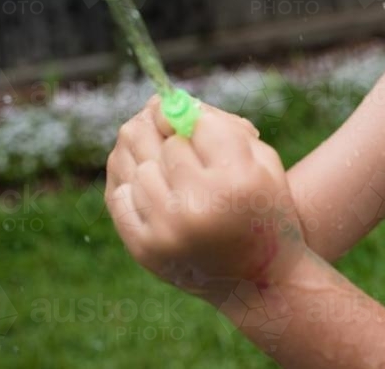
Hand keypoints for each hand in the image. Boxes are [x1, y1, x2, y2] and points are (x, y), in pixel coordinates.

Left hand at [105, 95, 306, 298]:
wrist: (260, 282)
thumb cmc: (265, 210)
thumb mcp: (263, 160)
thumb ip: (222, 125)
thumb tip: (165, 102)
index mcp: (235, 180)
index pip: (192, 122)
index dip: (186, 114)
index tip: (186, 120)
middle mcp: (197, 206)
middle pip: (158, 137)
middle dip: (161, 125)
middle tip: (163, 123)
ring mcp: (166, 231)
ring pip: (135, 162)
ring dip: (144, 151)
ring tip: (156, 151)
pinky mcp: (143, 249)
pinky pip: (118, 193)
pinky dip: (128, 179)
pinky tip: (144, 176)